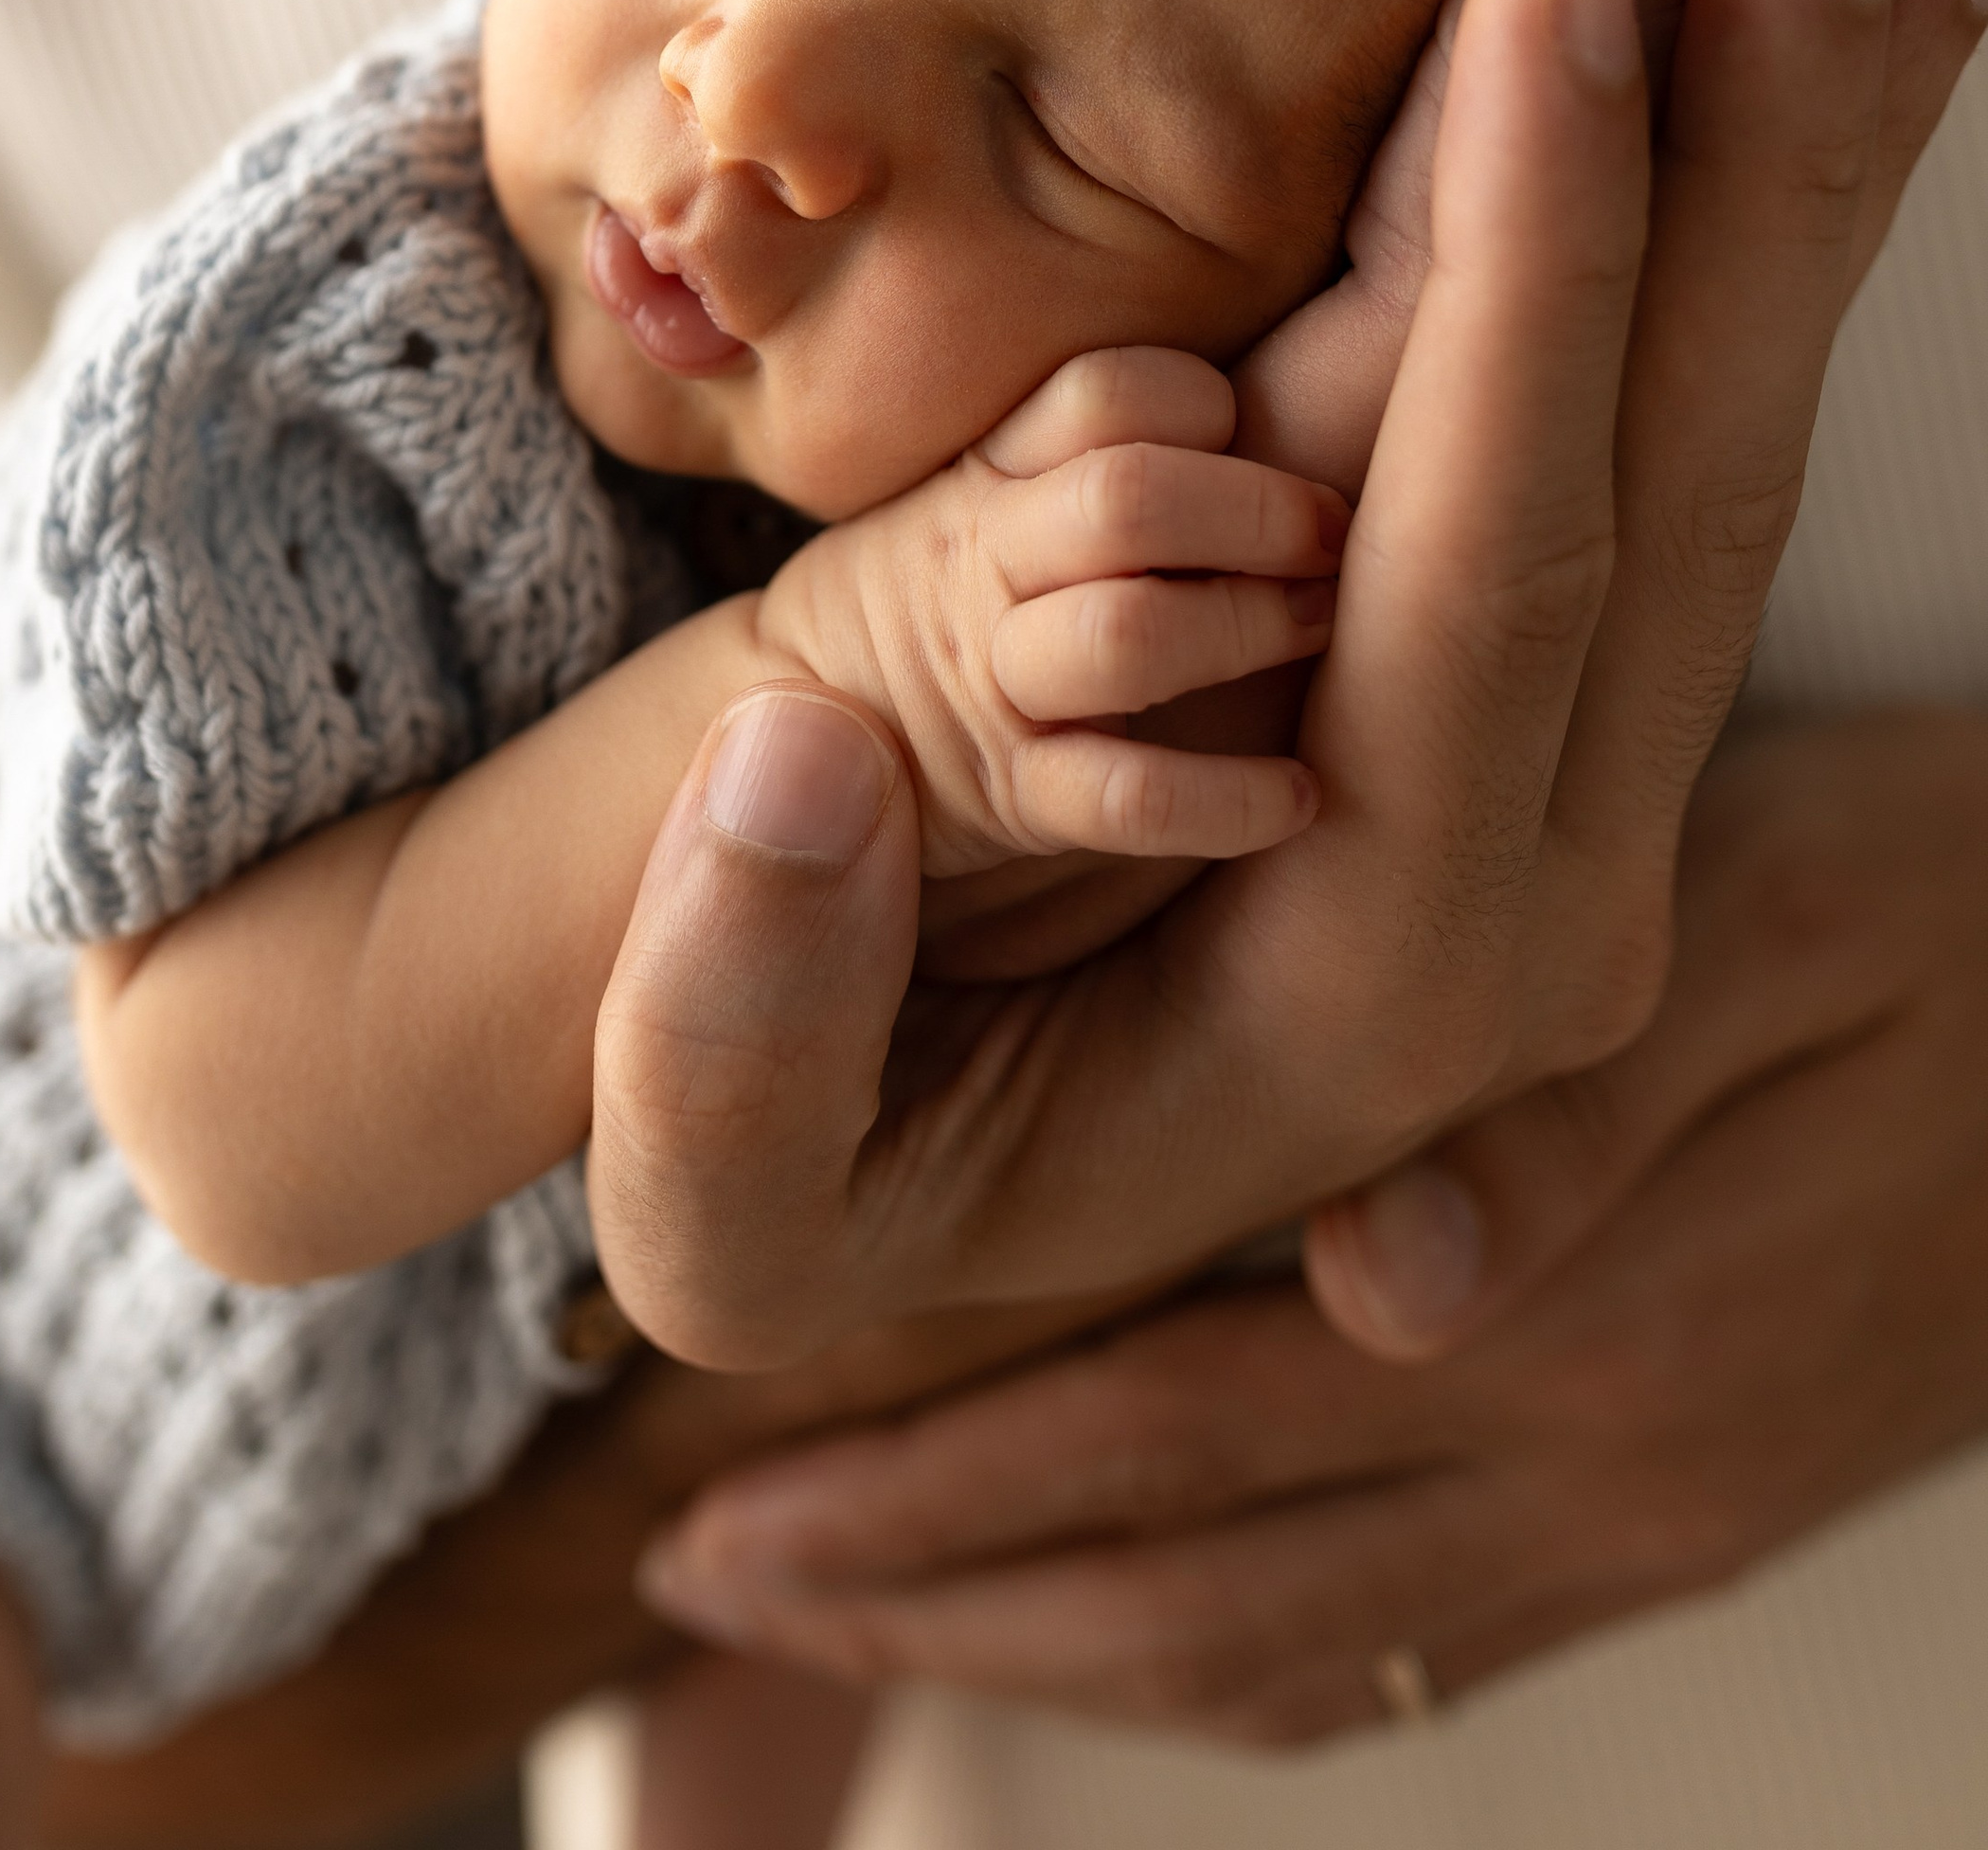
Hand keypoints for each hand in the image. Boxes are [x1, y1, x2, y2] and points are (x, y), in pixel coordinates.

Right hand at [584, 0, 1987, 1363]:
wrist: (931, 1208)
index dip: (1535, 259)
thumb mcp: (740, 1208)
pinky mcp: (1509, 630)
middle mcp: (1545, 847)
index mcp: (1390, 962)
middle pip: (1685, 445)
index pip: (1493, 561)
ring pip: (1708, 391)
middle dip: (1738, 113)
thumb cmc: (819, 1184)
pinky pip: (1645, 376)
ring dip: (1765, 102)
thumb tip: (792, 764)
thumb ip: (738, 1035)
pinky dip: (1710, 157)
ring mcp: (1560, 737)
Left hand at [630, 711, 1987, 1744]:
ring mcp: (1640, 1522)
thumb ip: (1588, 1111)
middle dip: (929, 1589)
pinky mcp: (1689, 1527)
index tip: (732, 1494)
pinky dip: (1235, 1666)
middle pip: (1191, 1579)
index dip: (942, 1485)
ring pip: (1281, 1649)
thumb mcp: (1794, 919)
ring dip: (1046, 1644)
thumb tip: (1382, 1276)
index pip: (1179, 1438)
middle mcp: (1584, 1465)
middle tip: (709, 1582)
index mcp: (1573, 1310)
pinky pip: (1414, 1652)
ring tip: (853, 1623)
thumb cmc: (1955, 906)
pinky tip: (1144, 1642)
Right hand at [757, 347, 1343, 874]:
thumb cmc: (949, 590)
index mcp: (990, 470)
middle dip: (1259, 511)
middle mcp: (987, 559)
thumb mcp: (983, 484)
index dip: (1199, 401)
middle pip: (1130, 499)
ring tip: (1323, 628)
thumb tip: (1267, 385)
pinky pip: (1122, 798)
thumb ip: (1086, 437)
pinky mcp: (1010, 800)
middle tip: (1337, 535)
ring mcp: (998, 682)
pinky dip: (1225, 799)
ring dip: (1246, 628)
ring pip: (1129, 637)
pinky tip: (1301, 794)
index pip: (1106, 392)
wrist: (789, 726)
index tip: (1256, 431)